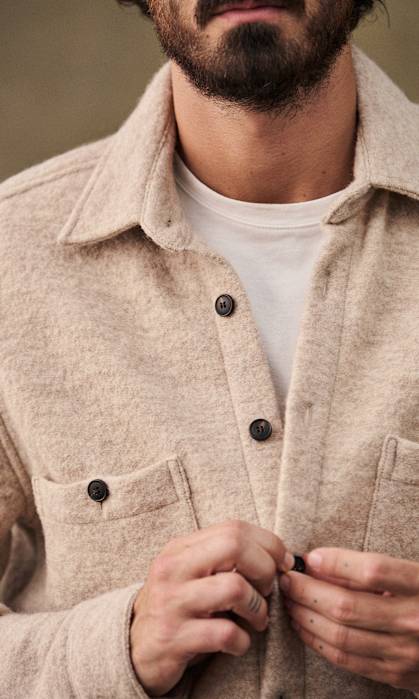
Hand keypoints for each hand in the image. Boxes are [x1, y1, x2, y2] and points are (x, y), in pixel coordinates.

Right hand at [130, 519, 294, 696]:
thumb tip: (279, 556)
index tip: (282, 563)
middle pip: (235, 546)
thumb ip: (224, 559)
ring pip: (235, 588)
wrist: (134, 649)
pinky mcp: (174, 638)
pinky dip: (242, 641)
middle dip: (265, 568)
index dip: (268, 544)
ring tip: (257, 619)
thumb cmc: (178, 607)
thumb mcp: (192, 574)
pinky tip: (238, 643)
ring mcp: (172, 602)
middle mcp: (173, 569)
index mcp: (180, 548)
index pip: (234, 528)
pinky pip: (225, 633)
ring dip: (258, 607)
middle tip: (268, 590)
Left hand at [280, 547, 418, 691]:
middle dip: (307, 592)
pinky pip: (346, 659)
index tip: (309, 557)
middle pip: (347, 607)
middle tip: (287, 579)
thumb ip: (373, 570)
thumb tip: (318, 563)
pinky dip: (317, 641)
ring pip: (341, 636)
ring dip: (306, 616)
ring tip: (289, 601)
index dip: (336, 562)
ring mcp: (404, 652)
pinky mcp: (394, 675)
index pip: (373, 570)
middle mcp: (414, 620)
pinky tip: (303, 625)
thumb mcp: (412, 575)